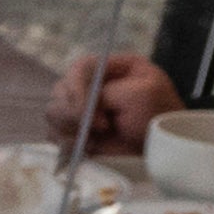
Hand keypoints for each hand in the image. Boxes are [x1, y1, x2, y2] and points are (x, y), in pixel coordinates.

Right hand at [57, 50, 184, 149]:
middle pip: (61, 90)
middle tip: (102, 127)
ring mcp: (79, 108)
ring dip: (71, 127)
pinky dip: (67, 141)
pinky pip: (54, 133)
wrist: (160, 145)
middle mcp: (90, 85)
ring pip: (53, 112)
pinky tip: (89, 145)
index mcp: (110, 69)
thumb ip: (110, 92)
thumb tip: (83, 108)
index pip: (79, 68)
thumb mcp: (142, 93)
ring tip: (97, 137)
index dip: (77, 88)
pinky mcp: (73, 130)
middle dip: (75, 112)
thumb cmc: (158, 114)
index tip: (86, 110)